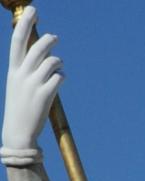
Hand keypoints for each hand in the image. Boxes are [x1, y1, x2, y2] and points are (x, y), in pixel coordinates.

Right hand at [3, 8, 61, 152]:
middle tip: (55, 37)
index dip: (26, 23)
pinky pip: (59, 78)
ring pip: (51, 62)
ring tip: (58, 64)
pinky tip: (60, 80)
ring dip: (57, 61)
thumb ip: (26, 69)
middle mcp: (22, 75)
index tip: (34, 11)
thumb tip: (42, 55)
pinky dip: (61, 77)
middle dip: (48, 40)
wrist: (19, 134)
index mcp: (13, 70)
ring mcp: (33, 85)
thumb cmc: (20, 108)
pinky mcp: (45, 96)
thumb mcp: (17, 85)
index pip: (18, 40)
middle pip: (37, 48)